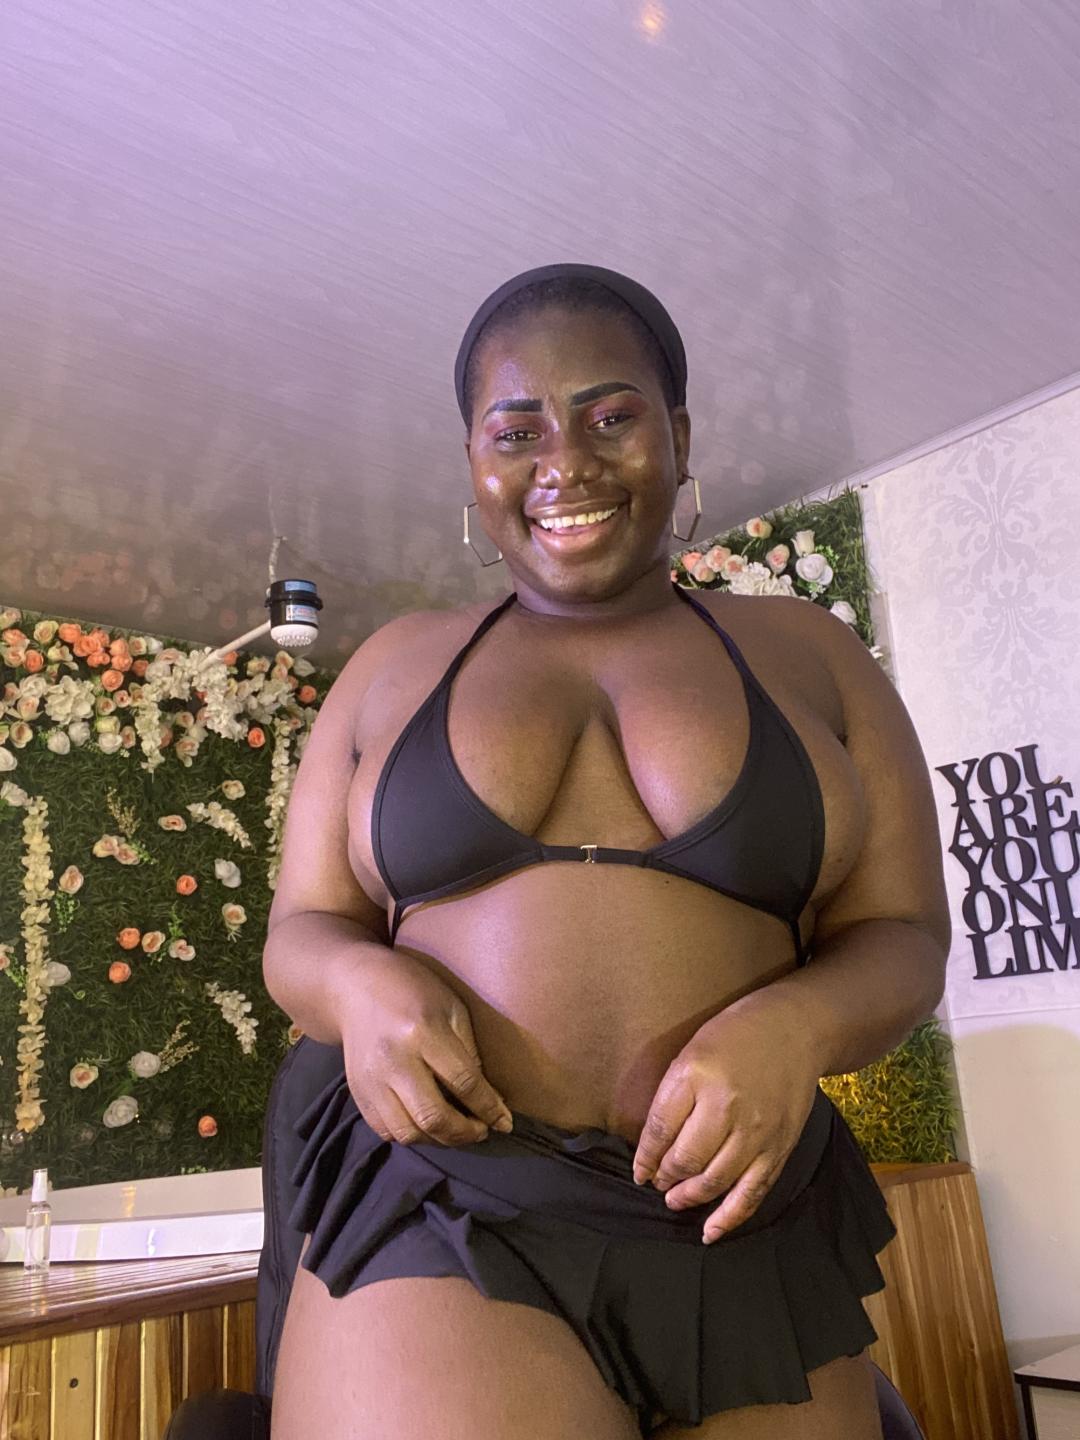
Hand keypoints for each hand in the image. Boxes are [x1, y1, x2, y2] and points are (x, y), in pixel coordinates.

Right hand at [338, 946, 514, 1147]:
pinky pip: (386, 1131)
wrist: (356, 988)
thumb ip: (469, 1052)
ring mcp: (371, 1080)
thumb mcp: (452, 1008)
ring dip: (439, 1141)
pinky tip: (427, 1126)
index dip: (489, 1108)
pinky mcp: (358, 1093)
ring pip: (409, 1133)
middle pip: (433, 1117)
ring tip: (456, 1131)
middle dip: (465, 1133)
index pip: (464, 1082)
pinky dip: (412, 1136)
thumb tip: (487, 1097)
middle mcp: (394, 1061)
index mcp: (423, 1032)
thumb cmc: (413, 990)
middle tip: (482, 1130)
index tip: (505, 1122)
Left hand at [631, 989, 821, 1242]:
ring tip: (674, 1200)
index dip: (645, 1157)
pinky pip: (752, 1192)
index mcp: (698, 1076)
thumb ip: (673, 1096)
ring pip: (716, 1180)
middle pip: (686, 1159)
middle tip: (657, 1183)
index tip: (639, 1171)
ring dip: (690, 1197)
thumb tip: (654, 1145)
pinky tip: (711, 1231)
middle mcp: (728, 1107)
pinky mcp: (779, 1149)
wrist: (797, 1030)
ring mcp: (757, 1132)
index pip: (660, 1129)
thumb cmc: (735, 1034)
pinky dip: (730, 1217)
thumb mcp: (692, 1051)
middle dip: (666, 1177)